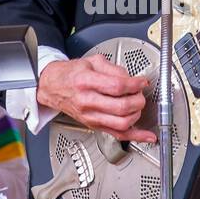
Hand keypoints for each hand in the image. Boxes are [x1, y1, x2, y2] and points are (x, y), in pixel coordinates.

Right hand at [37, 55, 156, 142]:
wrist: (52, 87)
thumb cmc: (71, 74)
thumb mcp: (92, 62)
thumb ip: (114, 68)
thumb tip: (132, 78)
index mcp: (86, 82)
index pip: (116, 86)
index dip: (134, 84)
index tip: (142, 82)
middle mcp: (87, 102)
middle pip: (121, 107)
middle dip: (138, 100)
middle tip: (140, 93)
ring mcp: (91, 117)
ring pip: (122, 123)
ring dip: (136, 114)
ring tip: (137, 105)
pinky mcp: (95, 126)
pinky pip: (118, 135)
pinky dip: (135, 136)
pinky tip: (146, 136)